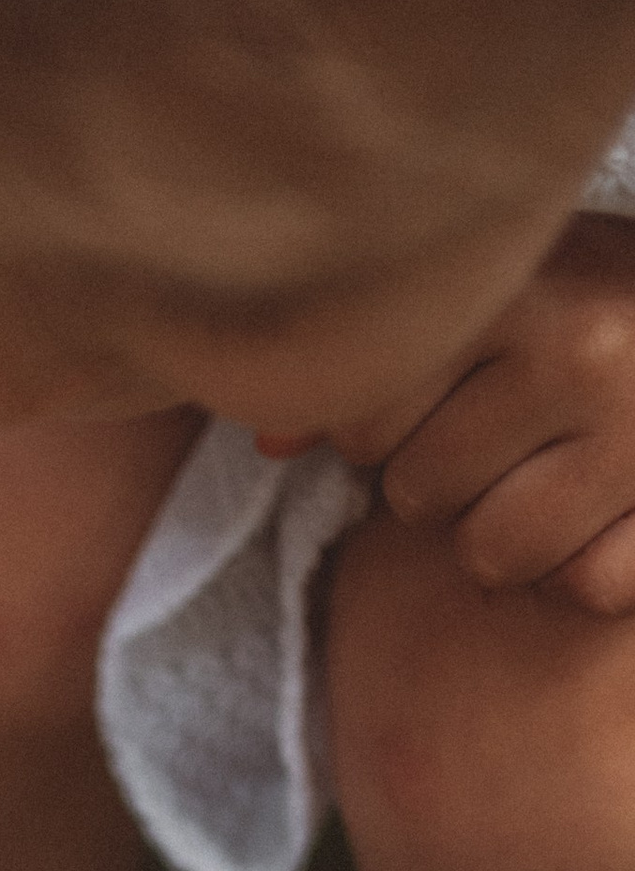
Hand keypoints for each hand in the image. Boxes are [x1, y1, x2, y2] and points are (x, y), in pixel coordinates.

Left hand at [333, 219, 634, 610]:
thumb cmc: (600, 302)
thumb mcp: (497, 296)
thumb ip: (383, 359)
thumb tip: (270, 443)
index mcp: (523, 282)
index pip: (365, 418)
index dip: (384, 427)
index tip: (442, 396)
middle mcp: (583, 352)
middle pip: (418, 495)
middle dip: (445, 480)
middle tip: (506, 435)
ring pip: (490, 557)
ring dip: (506, 533)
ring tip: (551, 472)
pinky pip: (585, 588)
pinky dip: (589, 566)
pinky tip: (613, 506)